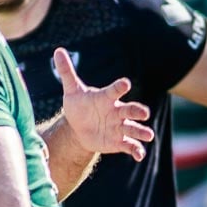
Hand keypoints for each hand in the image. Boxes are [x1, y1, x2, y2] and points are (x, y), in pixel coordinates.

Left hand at [56, 47, 153, 161]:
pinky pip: (130, 146)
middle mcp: (117, 111)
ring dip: (142, 131)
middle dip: (137, 111)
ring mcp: (119, 126)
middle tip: (144, 113)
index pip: (115, 90)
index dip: (119, 86)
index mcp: (107, 98)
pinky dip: (136, 150)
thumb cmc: (79, 106)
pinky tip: (139, 155)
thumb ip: (67, 72)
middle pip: (130, 109)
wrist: (79, 127)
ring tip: (148, 135)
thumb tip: (57, 51)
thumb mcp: (72, 91)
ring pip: (134, 128)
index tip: (125, 84)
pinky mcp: (119, 141)